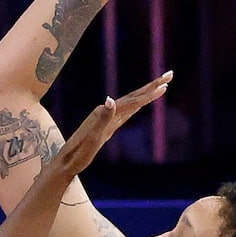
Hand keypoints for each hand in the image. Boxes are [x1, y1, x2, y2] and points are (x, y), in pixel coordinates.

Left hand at [46, 76, 172, 180]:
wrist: (65, 162)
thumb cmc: (78, 154)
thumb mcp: (91, 138)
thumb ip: (102, 119)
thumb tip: (110, 99)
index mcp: (106, 113)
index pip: (132, 101)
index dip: (149, 94)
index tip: (165, 85)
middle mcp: (106, 111)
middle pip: (134, 96)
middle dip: (153, 85)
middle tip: (170, 74)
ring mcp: (107, 117)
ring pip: (132, 102)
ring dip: (147, 93)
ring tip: (162, 85)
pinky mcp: (106, 125)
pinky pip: (127, 111)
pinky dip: (137, 104)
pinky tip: (141, 103)